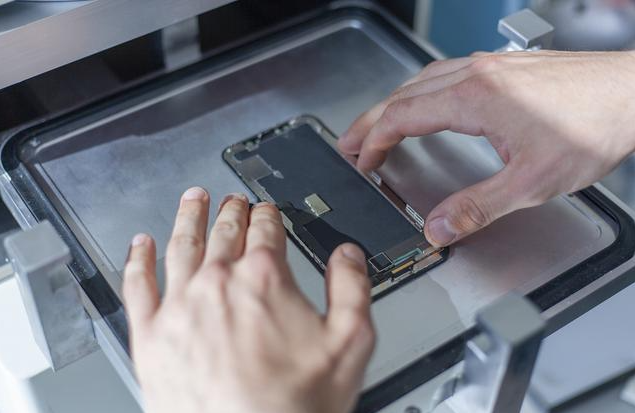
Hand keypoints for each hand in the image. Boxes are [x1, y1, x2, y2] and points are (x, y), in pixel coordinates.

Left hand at [123, 187, 374, 412]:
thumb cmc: (293, 406)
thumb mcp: (350, 343)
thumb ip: (352, 288)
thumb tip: (347, 255)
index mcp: (263, 279)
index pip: (265, 230)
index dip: (268, 215)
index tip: (266, 211)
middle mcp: (218, 284)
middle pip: (223, 232)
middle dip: (230, 211)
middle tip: (232, 201)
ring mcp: (180, 307)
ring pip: (181, 246)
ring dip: (188, 217)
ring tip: (192, 201)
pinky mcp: (151, 336)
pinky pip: (137, 285)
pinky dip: (137, 260)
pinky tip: (139, 246)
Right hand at [338, 51, 634, 246]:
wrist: (633, 92)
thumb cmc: (593, 126)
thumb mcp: (531, 182)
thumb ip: (478, 206)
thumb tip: (439, 228)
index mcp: (474, 99)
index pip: (402, 117)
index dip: (374, 141)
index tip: (362, 161)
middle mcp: (476, 75)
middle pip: (403, 95)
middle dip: (370, 121)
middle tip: (349, 142)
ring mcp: (490, 67)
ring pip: (422, 81)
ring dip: (393, 104)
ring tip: (378, 125)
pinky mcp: (505, 68)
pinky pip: (445, 75)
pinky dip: (421, 94)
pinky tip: (428, 105)